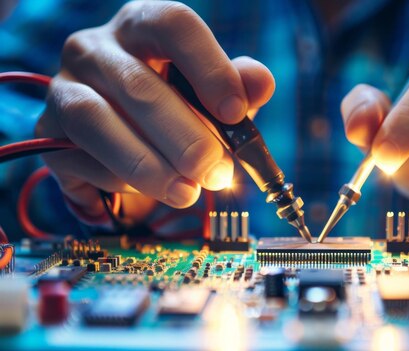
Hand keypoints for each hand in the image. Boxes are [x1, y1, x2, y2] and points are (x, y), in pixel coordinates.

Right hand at [36, 1, 274, 219]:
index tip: (236, 111)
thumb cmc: (178, 104)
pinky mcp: (47, 131)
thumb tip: (260, 83)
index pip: (172, 25)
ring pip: (95, 121)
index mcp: (143, 26)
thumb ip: (238, 86)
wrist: (125, 135)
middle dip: (184, 136)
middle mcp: (96, 48)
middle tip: (217, 172)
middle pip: (137, 84)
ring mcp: (64, 87)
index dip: (208, 67)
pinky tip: (152, 188)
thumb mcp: (214, 94)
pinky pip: (79, 158)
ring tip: (187, 192)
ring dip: (146, 164)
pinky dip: (119, 180)